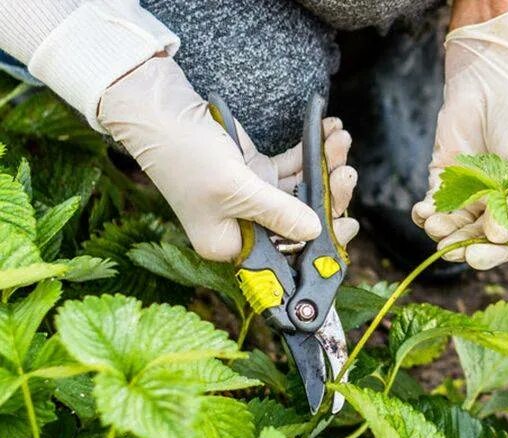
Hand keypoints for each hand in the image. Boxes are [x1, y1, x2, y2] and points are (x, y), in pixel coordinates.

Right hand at [98, 57, 358, 261]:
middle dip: (328, 197)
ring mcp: (252, 199)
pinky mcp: (255, 172)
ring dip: (325, 166)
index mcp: (231, 245)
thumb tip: (317, 231)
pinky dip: (310, 152)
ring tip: (339, 141)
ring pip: (302, 191)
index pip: (285, 257)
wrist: (159, 109)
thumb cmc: (186, 155)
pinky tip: (328, 131)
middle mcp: (243, 227)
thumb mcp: (235, 189)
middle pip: (301, 223)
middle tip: (346, 174)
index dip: (320, 244)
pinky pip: (292, 168)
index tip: (347, 225)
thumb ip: (278, 212)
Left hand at [412, 8, 507, 269]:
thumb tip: (497, 237)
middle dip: (466, 246)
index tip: (478, 256)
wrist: (495, 77)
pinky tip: (422, 213)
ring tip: (436, 227)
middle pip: (484, 240)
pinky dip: (426, 214)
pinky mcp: (446, 181)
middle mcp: (505, 207)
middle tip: (451, 250)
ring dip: (445, 233)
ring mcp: (475, 196)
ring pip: (457, 228)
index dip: (498, 254)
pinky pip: (435, 208)